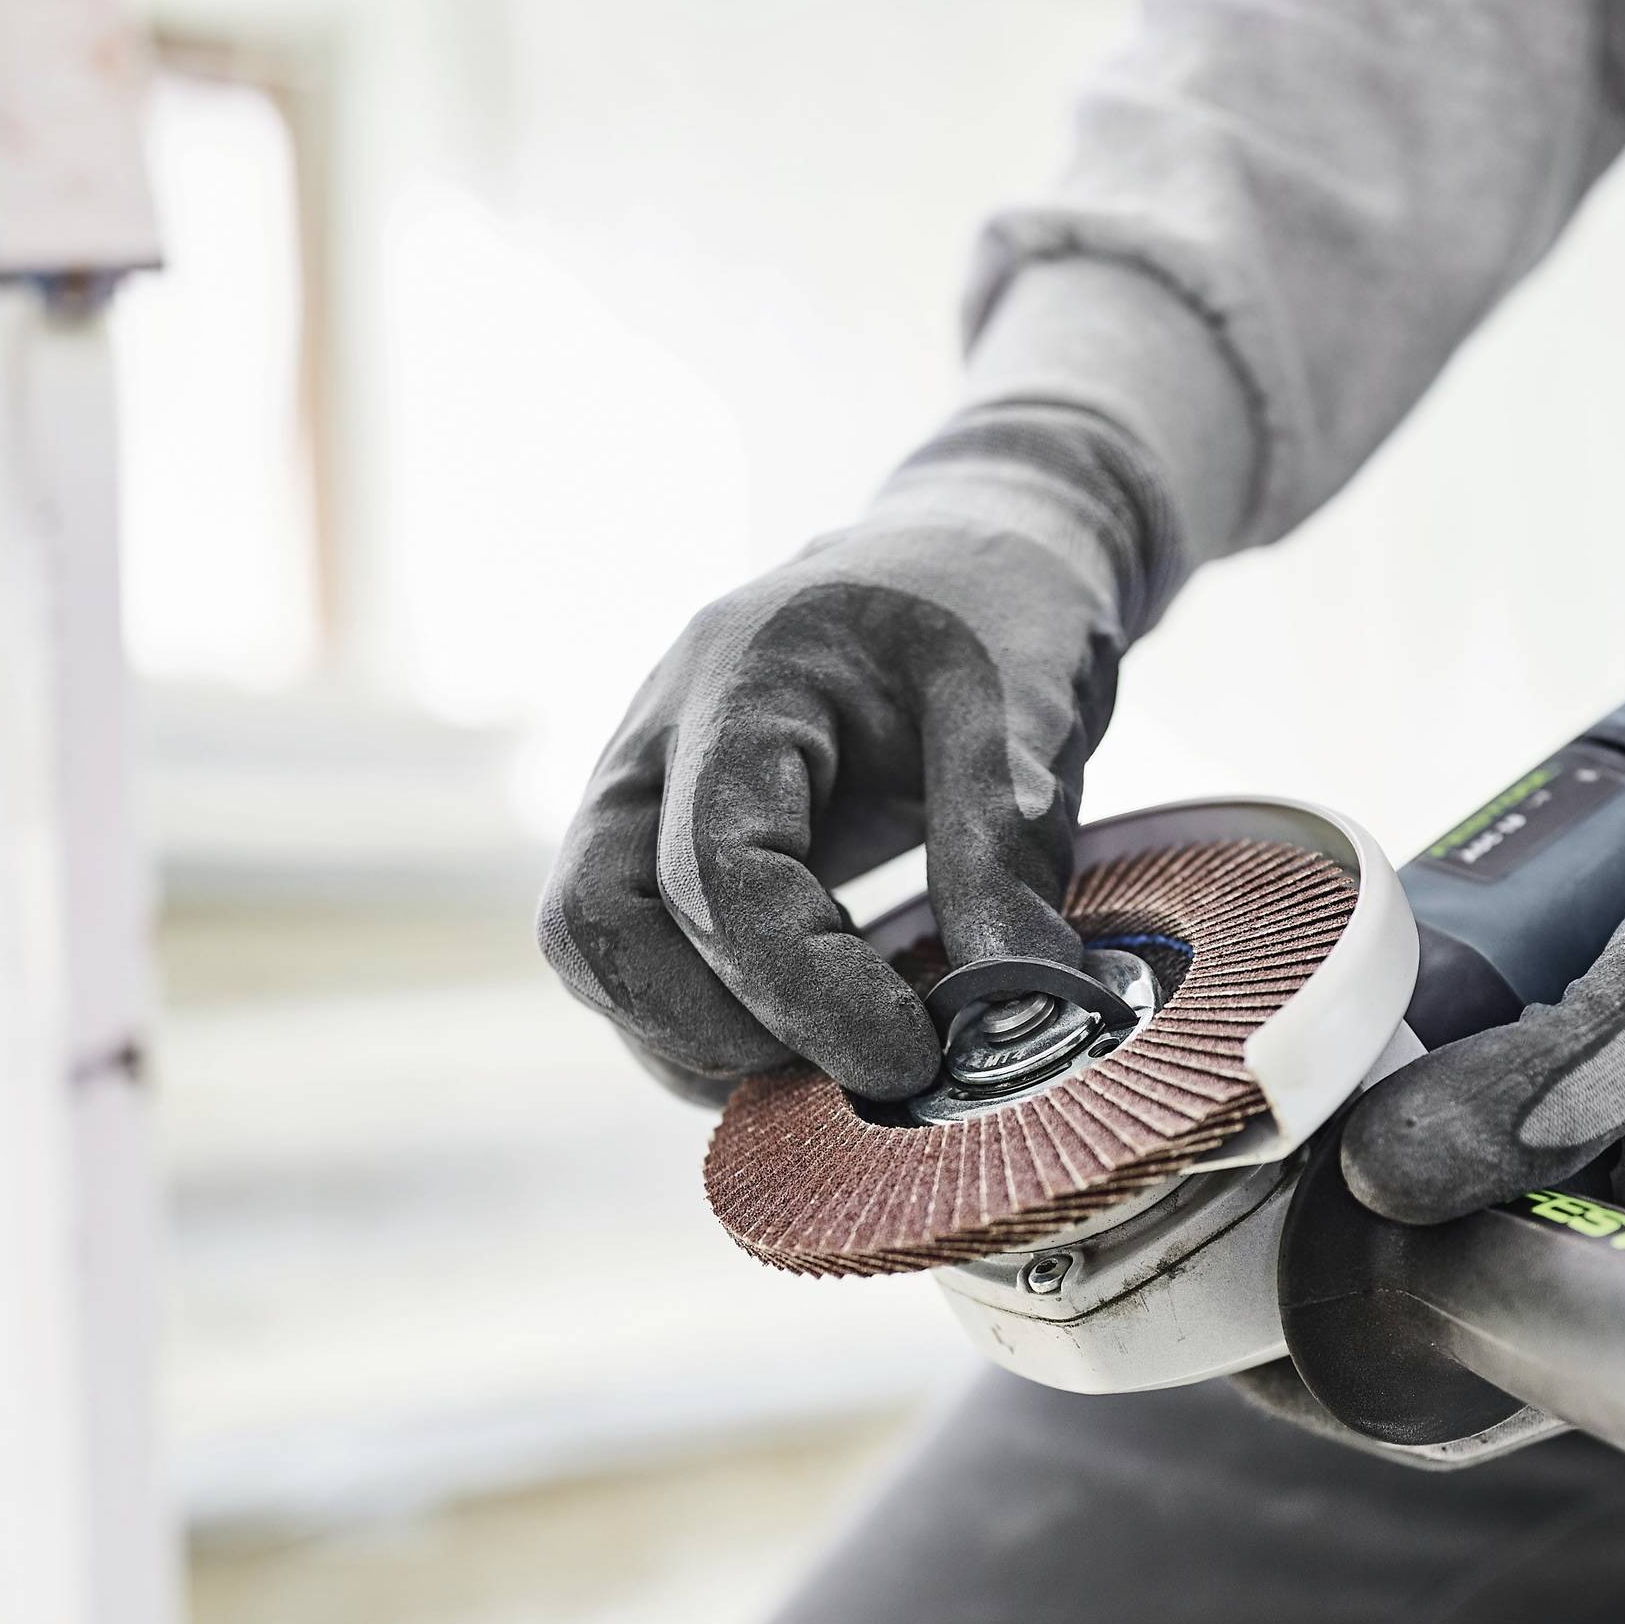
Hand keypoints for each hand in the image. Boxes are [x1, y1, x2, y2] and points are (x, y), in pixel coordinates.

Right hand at [537, 406, 1180, 1103]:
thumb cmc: (1001, 609)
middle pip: (595, 921)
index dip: (803, 988)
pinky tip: (820, 1038)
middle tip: (854, 1075)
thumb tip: (1018, 1007)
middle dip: (711, 1032)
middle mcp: (658, 734)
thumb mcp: (1029, 708)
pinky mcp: (667, 833)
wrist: (974, 548)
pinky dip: (711, 1018)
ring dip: (698, 1042)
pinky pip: (640, 949)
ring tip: (840, 1071)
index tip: (911, 1058)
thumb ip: (1006, 852)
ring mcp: (644, 784)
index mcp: (745, 680)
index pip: (718, 869)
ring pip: (597, 949)